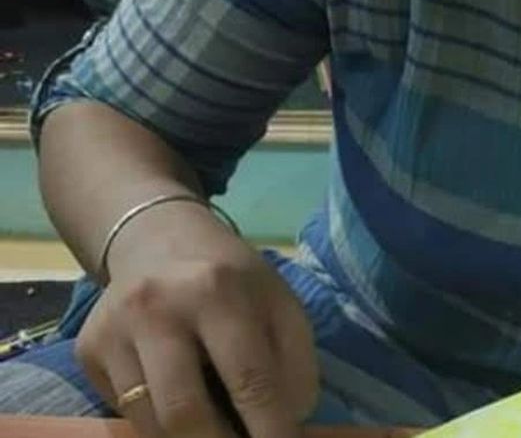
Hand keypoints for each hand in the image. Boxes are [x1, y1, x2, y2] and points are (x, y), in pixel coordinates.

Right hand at [76, 200, 317, 437]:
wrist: (159, 240)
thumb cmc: (231, 279)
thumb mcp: (278, 301)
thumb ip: (294, 360)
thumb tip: (290, 420)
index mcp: (218, 290)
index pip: (249, 379)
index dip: (270, 428)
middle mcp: (157, 308)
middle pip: (185, 412)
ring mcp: (114, 330)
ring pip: (149, 422)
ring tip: (215, 431)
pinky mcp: (87, 350)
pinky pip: (124, 412)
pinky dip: (157, 425)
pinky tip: (180, 412)